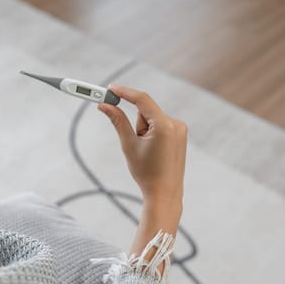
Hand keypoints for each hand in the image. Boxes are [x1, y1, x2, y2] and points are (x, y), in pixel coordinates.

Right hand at [97, 84, 188, 274]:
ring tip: (147, 152)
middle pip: (146, 112)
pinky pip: (160, 125)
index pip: (142, 100)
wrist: (164, 194)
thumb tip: (104, 105)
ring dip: (144, 130)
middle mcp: (176, 124)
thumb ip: (117, 121)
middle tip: (134, 143)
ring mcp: (180, 129)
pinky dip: (152, 133)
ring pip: (152, 119)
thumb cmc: (146, 172)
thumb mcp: (128, 145)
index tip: (109, 89)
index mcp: (164, 126)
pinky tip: (155, 152)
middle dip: (136, 124)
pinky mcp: (180, 134)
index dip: (124, 92)